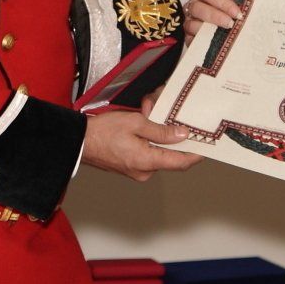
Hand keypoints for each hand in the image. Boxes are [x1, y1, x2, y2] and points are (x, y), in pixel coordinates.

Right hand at [81, 108, 201, 181]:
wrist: (77, 141)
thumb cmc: (102, 132)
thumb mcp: (135, 123)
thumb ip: (161, 130)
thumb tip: (181, 135)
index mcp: (147, 161)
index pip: (181, 162)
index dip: (196, 153)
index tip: (207, 145)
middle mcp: (144, 171)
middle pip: (169, 155)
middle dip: (171, 133)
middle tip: (166, 114)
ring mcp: (136, 171)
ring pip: (157, 152)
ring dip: (158, 134)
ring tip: (147, 112)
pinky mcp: (129, 167)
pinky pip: (147, 154)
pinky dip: (148, 140)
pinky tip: (141, 124)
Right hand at [182, 0, 241, 39]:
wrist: (222, 38)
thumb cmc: (228, 19)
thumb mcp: (231, 10)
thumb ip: (235, 9)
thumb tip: (245, 13)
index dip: (223, 3)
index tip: (237, 13)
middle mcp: (192, 7)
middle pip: (198, 8)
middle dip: (216, 16)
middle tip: (230, 24)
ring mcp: (188, 22)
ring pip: (192, 24)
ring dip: (209, 30)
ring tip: (224, 35)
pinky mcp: (188, 38)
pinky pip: (191, 40)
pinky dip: (202, 42)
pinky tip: (215, 44)